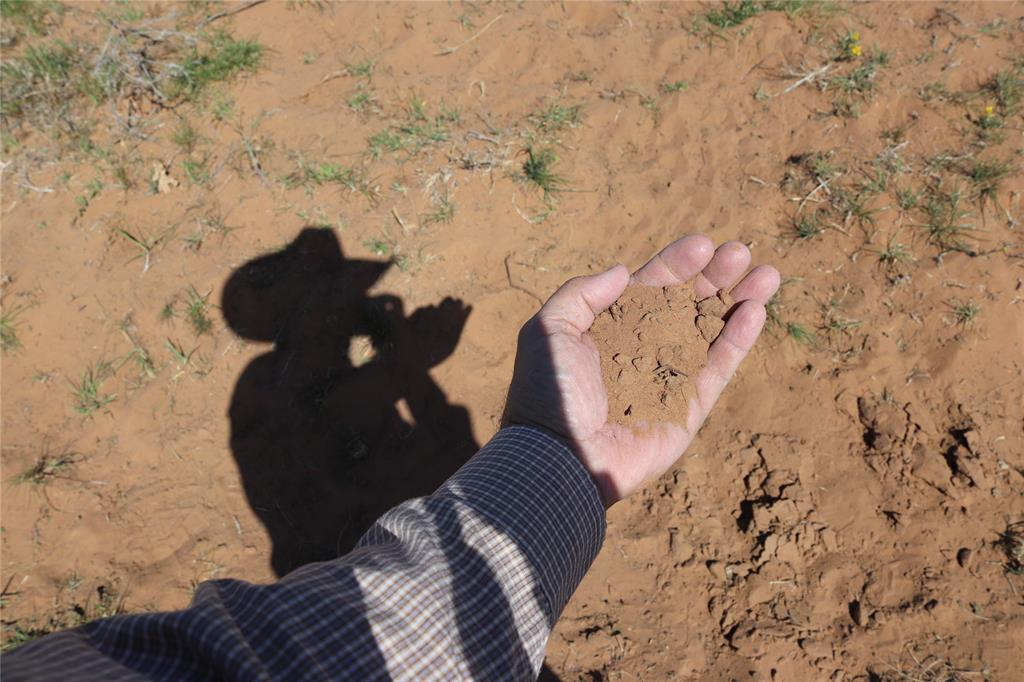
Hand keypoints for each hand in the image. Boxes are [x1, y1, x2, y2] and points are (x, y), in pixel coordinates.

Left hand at [502, 236, 779, 505]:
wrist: (561, 453)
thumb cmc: (550, 390)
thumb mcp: (550, 329)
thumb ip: (583, 293)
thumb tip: (625, 271)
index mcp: (611, 327)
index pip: (652, 287)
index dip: (678, 264)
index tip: (704, 243)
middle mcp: (644, 347)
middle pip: (688, 304)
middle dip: (715, 276)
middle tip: (740, 251)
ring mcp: (670, 376)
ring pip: (712, 332)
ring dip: (738, 301)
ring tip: (768, 274)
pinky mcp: (690, 406)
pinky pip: (719, 368)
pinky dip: (738, 340)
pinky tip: (755, 311)